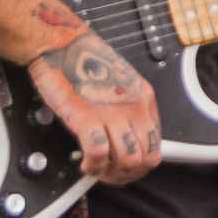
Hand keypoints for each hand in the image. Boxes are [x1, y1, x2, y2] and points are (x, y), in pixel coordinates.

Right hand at [28, 30, 162, 185]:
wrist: (61, 43)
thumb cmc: (83, 60)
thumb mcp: (120, 82)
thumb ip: (127, 108)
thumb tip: (126, 137)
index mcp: (144, 98)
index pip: (156, 145)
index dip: (140, 164)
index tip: (125, 167)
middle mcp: (133, 107)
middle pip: (147, 158)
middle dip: (128, 174)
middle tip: (111, 173)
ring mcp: (112, 113)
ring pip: (129, 161)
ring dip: (112, 174)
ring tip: (98, 169)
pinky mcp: (87, 117)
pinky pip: (99, 154)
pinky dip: (93, 166)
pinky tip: (86, 163)